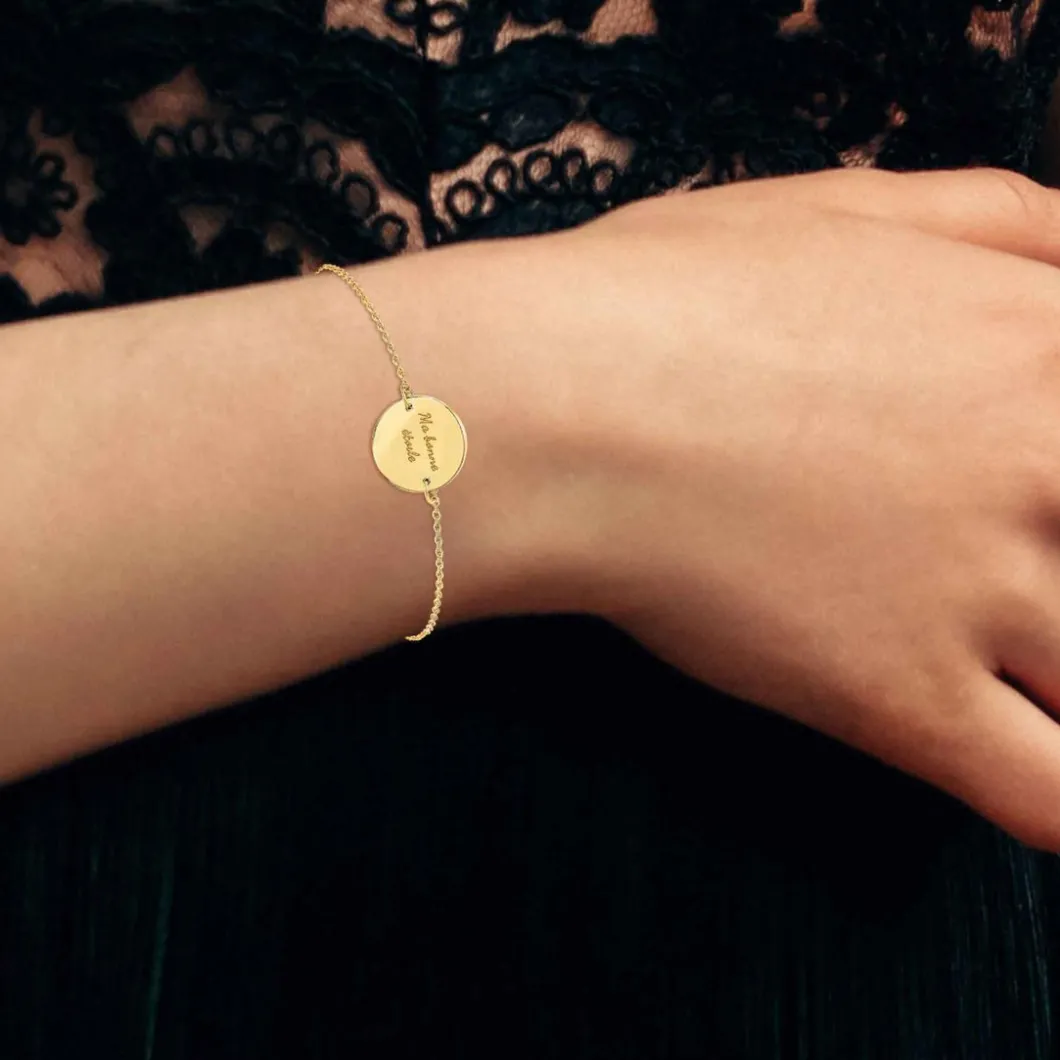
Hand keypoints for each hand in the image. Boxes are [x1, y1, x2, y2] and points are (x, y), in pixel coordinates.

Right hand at [526, 167, 1059, 848]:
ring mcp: (983, 595)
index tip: (1034, 500)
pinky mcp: (901, 700)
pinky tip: (1028, 772)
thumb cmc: (672, 298)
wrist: (555, 406)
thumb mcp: (847, 206)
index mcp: (1045, 344)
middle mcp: (1050, 471)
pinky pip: (1049, 800)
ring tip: (1011, 667)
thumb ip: (1003, 220)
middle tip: (1009, 572)